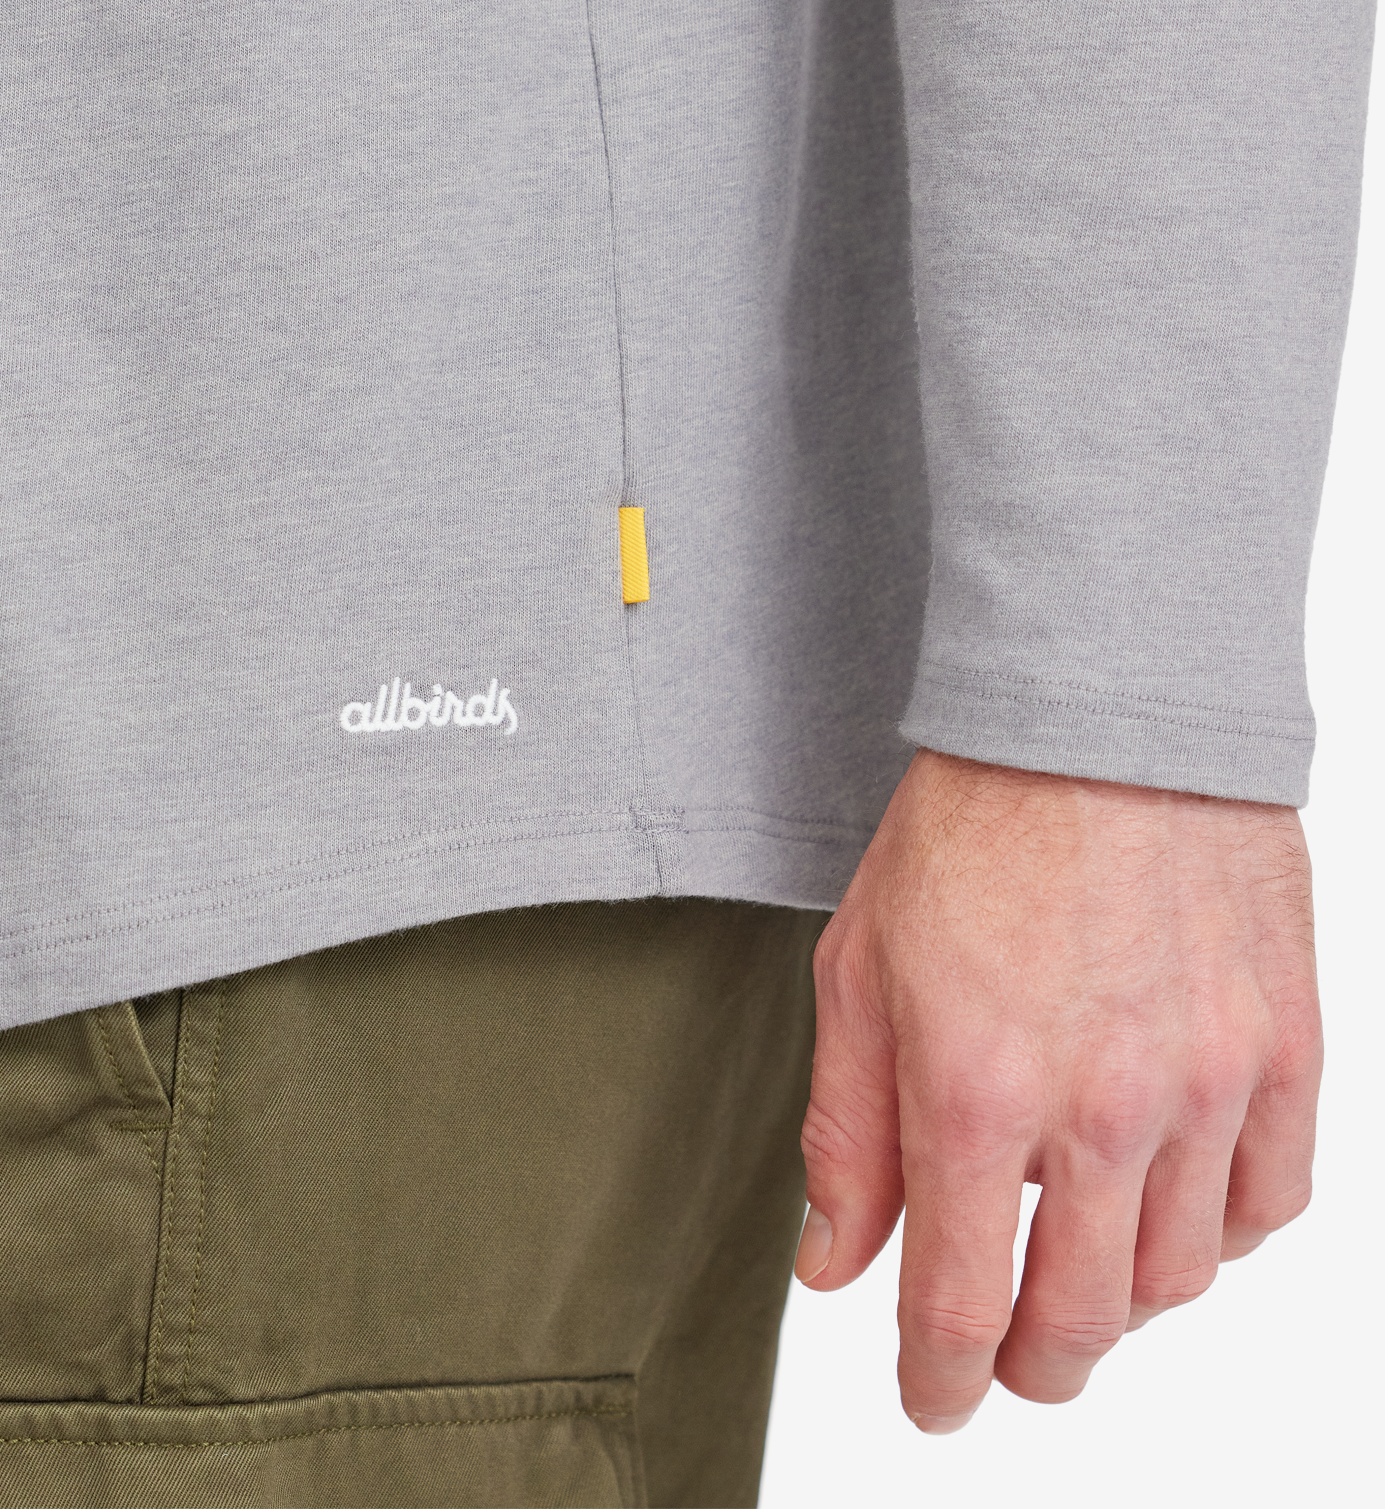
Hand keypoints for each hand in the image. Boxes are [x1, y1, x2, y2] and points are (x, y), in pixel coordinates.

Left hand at [795, 749, 1319, 1430]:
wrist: (1095, 720)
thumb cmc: (969, 829)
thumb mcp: (858, 973)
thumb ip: (846, 1132)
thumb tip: (835, 1263)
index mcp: (974, 1093)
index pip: (957, 1305)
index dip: (936, 1380)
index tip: (929, 1400)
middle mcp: (1103, 1110)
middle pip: (1080, 1323)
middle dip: (1031, 1366)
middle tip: (1005, 1357)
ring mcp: (1209, 1084)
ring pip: (1177, 1278)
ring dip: (1118, 1302)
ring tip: (1076, 1262)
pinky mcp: (1284, 1047)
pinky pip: (1270, 1202)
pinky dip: (1218, 1234)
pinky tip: (1169, 1200)